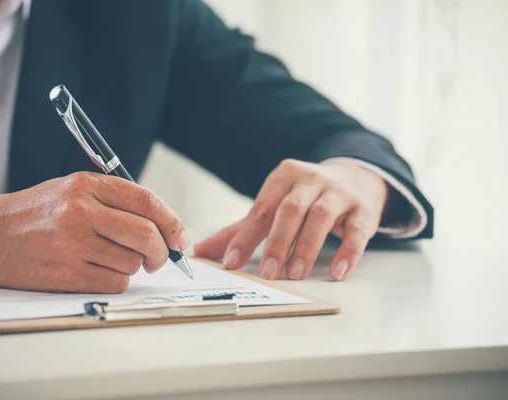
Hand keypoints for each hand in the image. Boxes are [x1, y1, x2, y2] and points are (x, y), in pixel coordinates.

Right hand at [0, 172, 188, 292]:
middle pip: (147, 235)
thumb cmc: (35, 213)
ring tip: (107, 258)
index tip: (181, 240)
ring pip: (132, 262)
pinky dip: (115, 280)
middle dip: (161, 251)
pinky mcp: (67, 274)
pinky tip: (97, 271)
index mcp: (87, 185)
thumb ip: (116, 202)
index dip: (173, 223)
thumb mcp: (73, 190)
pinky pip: (115, 282)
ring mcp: (74, 243)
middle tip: (156, 258)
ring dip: (130, 266)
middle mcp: (82, 211)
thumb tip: (163, 228)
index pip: (147, 202)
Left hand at [194, 159, 387, 280]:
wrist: (356, 179)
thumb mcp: (275, 205)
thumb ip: (241, 229)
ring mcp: (339, 193)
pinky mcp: (363, 209)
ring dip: (307, 247)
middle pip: (291, 209)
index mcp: (284, 176)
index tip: (231, 262)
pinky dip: (348, 252)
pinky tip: (338, 272)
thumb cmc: (306, 197)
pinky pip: (356, 230)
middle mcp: (311, 180)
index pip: (261, 209)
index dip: (245, 237)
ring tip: (296, 273)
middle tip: (269, 273)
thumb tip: (201, 250)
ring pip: (321, 217)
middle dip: (278, 242)